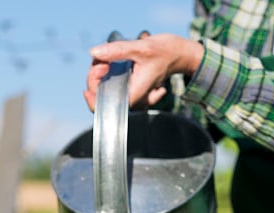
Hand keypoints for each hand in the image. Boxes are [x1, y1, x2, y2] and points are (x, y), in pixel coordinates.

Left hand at [83, 33, 202, 110]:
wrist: (180, 54)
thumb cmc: (166, 52)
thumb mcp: (141, 48)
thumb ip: (117, 50)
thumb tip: (94, 52)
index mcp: (134, 94)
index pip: (104, 104)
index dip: (93, 92)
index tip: (97, 70)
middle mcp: (132, 98)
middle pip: (102, 94)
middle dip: (97, 75)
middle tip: (103, 59)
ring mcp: (131, 93)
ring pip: (106, 87)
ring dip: (102, 71)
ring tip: (107, 59)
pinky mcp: (130, 87)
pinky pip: (112, 83)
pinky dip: (107, 72)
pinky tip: (110, 63)